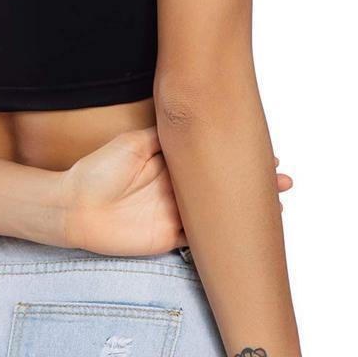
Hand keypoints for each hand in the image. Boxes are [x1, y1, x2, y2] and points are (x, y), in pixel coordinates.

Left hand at [58, 126, 292, 256]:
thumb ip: (163, 136)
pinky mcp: (172, 236)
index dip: (233, 154)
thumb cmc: (98, 170)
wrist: (75, 206)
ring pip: (218, 209)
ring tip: (276, 202)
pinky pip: (204, 235)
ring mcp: (177, 212)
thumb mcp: (133, 143)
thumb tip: (191, 120)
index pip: (208, 157)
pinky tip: (246, 227)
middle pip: (219, 183)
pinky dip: (226, 232)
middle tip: (281, 178)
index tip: (262, 148)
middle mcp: (177, 187)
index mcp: (168, 162)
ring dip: (244, 206)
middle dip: (249, 180)